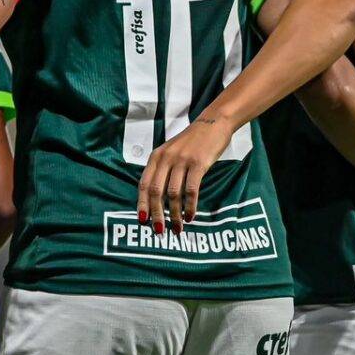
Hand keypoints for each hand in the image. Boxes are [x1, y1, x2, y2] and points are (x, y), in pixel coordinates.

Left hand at [137, 115, 233, 234]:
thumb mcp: (171, 152)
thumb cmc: (192, 142)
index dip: (142, 204)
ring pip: (173, 194)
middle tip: (160, 231)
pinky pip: (191, 190)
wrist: (213, 123)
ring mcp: (182, 160)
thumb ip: (162, 170)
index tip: (142, 221)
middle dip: (157, 214)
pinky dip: (190, 206)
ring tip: (178, 227)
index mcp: (156, 156)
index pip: (143, 184)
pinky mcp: (198, 163)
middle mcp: (166, 158)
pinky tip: (191, 216)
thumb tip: (155, 199)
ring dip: (175, 214)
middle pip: (156, 191)